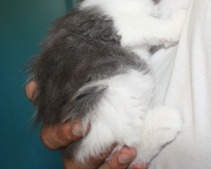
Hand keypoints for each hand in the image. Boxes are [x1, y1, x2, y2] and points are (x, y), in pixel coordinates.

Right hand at [25, 81, 146, 168]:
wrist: (105, 99)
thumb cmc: (84, 98)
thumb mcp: (70, 90)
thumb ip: (53, 90)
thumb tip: (32, 86)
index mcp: (62, 133)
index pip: (51, 139)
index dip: (62, 134)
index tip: (80, 126)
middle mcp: (74, 149)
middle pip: (73, 162)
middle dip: (92, 155)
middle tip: (111, 141)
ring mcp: (93, 159)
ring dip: (112, 165)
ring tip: (129, 151)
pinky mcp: (109, 163)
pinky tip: (141, 162)